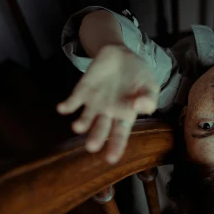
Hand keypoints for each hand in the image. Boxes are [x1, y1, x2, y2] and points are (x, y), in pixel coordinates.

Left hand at [57, 44, 158, 162]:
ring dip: (81, 123)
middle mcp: (107, 114)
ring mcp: (94, 103)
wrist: (122, 55)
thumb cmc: (138, 75)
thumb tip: (139, 107)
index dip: (116, 146)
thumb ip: (148, 98)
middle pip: (100, 129)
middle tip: (92, 146)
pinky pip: (73, 100)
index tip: (111, 159)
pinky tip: (62, 108)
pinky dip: (67, 105)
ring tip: (78, 127)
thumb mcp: (150, 85)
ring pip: (86, 118)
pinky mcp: (82, 90)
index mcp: (125, 116)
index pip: (120, 135)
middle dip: (96, 138)